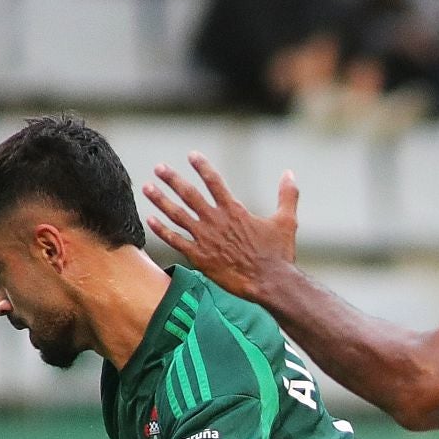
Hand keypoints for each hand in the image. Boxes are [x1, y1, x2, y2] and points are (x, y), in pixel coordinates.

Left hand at [144, 154, 299, 303]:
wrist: (271, 283)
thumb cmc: (279, 254)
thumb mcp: (286, 221)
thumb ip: (287, 195)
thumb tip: (290, 174)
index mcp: (234, 210)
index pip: (214, 181)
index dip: (202, 166)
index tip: (191, 155)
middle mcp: (216, 220)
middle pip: (189, 194)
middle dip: (172, 179)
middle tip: (159, 168)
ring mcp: (206, 238)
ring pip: (177, 215)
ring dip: (161, 200)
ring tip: (148, 188)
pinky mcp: (200, 257)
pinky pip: (176, 240)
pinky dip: (162, 230)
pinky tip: (150, 220)